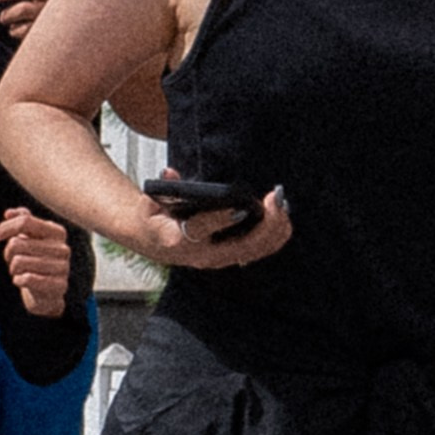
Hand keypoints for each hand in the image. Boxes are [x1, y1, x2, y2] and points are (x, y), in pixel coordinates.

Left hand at [0, 0, 55, 41]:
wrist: (79, 25)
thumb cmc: (60, 4)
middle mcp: (55, 7)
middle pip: (24, 9)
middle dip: (9, 14)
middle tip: (3, 17)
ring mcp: (54, 25)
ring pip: (25, 26)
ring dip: (13, 25)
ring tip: (11, 24)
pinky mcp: (52, 38)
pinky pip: (28, 38)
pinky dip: (18, 34)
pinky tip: (18, 31)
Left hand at [0, 205, 74, 317]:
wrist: (47, 292)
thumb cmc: (36, 261)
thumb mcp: (30, 238)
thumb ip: (22, 221)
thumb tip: (9, 213)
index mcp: (57, 231)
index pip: (25, 221)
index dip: (6, 227)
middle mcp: (63, 248)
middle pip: (17, 243)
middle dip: (8, 253)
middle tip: (12, 260)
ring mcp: (63, 267)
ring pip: (19, 262)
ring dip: (13, 268)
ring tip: (19, 272)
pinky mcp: (59, 285)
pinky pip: (27, 279)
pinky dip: (18, 280)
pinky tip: (22, 281)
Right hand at [130, 181, 293, 271]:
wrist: (151, 241)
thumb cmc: (154, 218)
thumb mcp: (151, 201)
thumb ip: (163, 187)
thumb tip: (170, 174)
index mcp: (178, 240)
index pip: (202, 229)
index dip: (221, 219)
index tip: (240, 207)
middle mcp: (202, 256)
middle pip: (241, 246)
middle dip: (264, 224)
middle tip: (275, 198)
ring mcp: (217, 260)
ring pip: (254, 250)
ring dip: (274, 229)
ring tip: (283, 204)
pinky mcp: (229, 258)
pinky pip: (257, 251)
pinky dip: (273, 236)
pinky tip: (283, 218)